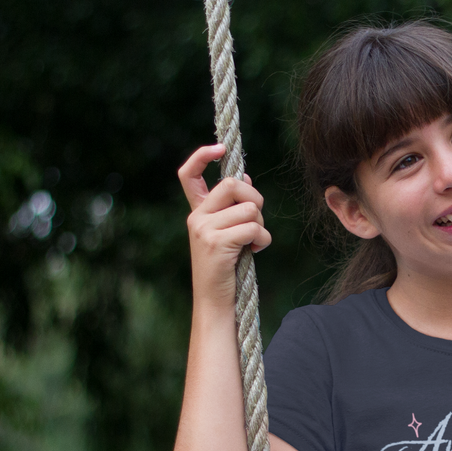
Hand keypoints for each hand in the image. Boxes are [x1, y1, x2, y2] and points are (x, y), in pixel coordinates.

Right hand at [178, 144, 271, 309]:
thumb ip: (234, 208)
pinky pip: (253, 228)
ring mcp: (204, 229)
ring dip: (262, 226)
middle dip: (256, 200)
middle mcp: (196, 217)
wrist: (217, 302)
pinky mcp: (216, 243)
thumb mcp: (230, 233)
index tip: (220, 148)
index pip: (188, 174)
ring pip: (250, 209)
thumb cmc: (229, 269)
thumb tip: (246, 178)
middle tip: (256, 222)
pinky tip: (255, 252)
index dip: (202, 156)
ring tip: (254, 243)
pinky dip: (262, 240)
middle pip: (234, 185)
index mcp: (197, 212)